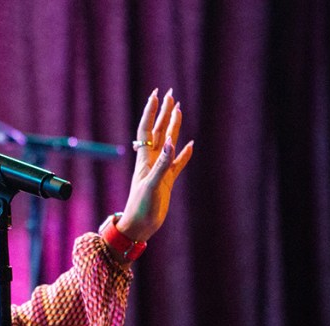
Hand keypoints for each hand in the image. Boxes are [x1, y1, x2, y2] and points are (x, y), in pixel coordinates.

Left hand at [116, 88, 194, 241]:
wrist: (138, 228)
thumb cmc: (141, 208)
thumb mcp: (152, 185)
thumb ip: (163, 164)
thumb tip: (171, 142)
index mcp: (145, 160)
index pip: (147, 129)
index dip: (151, 111)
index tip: (157, 94)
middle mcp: (151, 162)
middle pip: (157, 131)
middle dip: (163, 112)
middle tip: (170, 94)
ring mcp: (159, 170)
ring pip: (168, 143)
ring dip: (173, 126)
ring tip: (179, 110)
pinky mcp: (166, 182)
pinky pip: (177, 163)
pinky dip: (184, 153)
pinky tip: (190, 145)